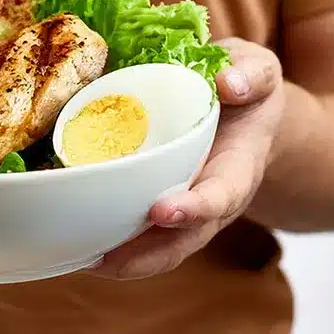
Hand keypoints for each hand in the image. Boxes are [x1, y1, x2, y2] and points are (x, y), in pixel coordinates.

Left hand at [92, 38, 285, 279]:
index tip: (162, 211)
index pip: (222, 195)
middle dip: (147, 253)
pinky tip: (75, 245)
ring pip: (159, 250)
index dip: (195, 208)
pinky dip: (110, 244)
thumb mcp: (258, 72)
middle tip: (105, 257)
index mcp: (239, 167)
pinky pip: (139, 236)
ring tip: (80, 259)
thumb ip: (252, 76)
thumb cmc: (246, 90)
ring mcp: (187, 209)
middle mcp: (213, 199)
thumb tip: (229, 83)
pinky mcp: (161, 207)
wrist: (243, 110)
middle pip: (184, 241)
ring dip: (122, 261)